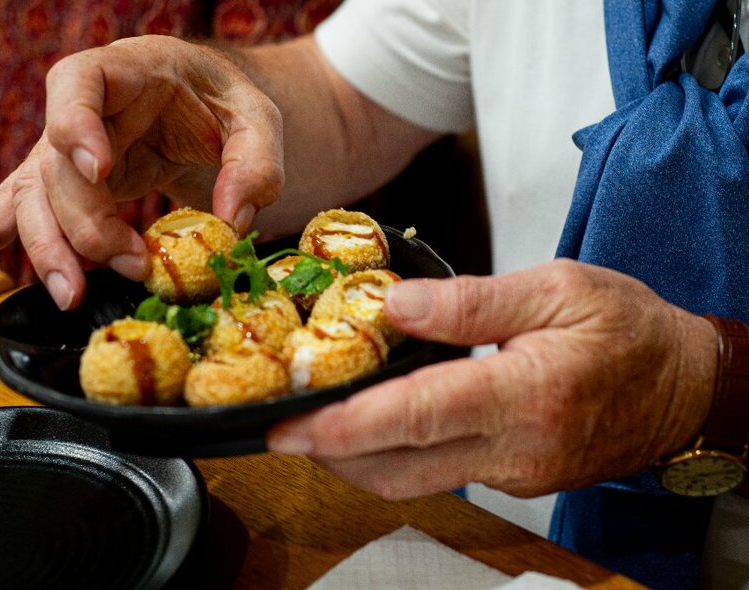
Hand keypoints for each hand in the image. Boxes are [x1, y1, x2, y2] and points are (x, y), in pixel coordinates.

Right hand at [0, 36, 283, 309]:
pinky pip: (23, 208)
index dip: (75, 124)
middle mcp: (86, 111)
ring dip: (47, 249)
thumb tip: (231, 222)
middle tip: (127, 267)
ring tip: (69, 295)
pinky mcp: (71, 186)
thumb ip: (255, 164)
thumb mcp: (259, 121)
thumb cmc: (227, 106)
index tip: (99, 170)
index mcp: (127, 71)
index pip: (78, 84)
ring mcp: (70, 151)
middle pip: (56, 165)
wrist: (208, 111)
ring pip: (34, 197)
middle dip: (85, 224)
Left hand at [267, 259, 717, 498]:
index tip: (293, 428)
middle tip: (282, 431)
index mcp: (525, 394)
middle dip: (331, 455)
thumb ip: (470, 301)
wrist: (683, 387)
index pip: (418, 416)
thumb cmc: (629, 331)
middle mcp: (514, 448)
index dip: (347, 425)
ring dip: (357, 460)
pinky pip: (441, 473)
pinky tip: (375, 423)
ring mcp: (513, 472)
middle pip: (400, 468)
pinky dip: (397, 453)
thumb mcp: (558, 289)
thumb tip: (394, 304)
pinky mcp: (513, 477)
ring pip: (414, 480)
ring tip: (315, 425)